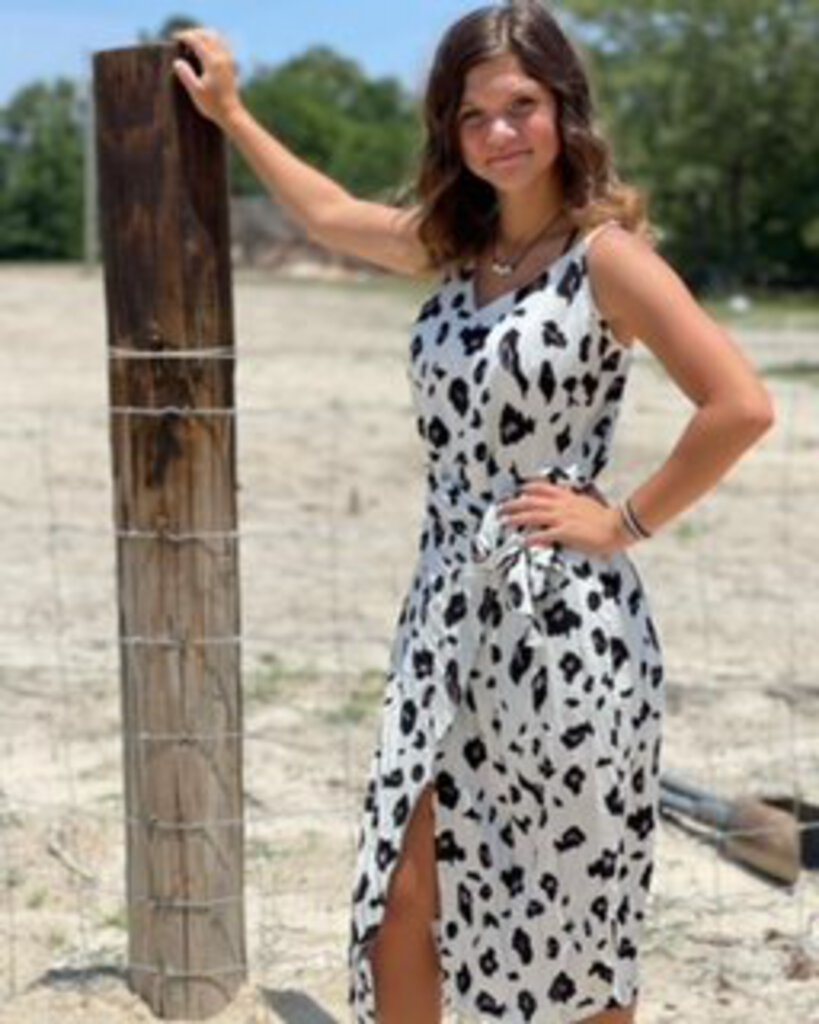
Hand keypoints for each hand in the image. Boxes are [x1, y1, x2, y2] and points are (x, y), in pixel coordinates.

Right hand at [172, 28, 243, 128]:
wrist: (231, 113)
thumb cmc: (213, 105)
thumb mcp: (195, 91)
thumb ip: (186, 75)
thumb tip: (177, 61)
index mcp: (212, 62)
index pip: (197, 40)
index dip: (184, 36)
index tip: (174, 38)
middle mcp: (222, 57)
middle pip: (207, 34)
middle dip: (193, 33)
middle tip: (182, 39)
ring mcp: (228, 60)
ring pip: (216, 37)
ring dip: (203, 35)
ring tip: (192, 42)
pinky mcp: (231, 64)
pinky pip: (222, 44)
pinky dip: (212, 41)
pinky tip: (205, 49)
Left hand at [498, 480, 633, 557]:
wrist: (620, 526)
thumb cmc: (608, 519)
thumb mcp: (588, 507)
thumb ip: (574, 507)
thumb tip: (565, 514)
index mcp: (569, 498)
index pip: (545, 488)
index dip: (530, 487)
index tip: (520, 488)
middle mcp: (562, 505)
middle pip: (532, 501)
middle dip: (514, 504)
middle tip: (501, 508)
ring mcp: (562, 518)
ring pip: (533, 515)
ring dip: (517, 518)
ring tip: (505, 522)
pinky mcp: (565, 532)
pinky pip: (544, 534)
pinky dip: (532, 538)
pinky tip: (523, 542)